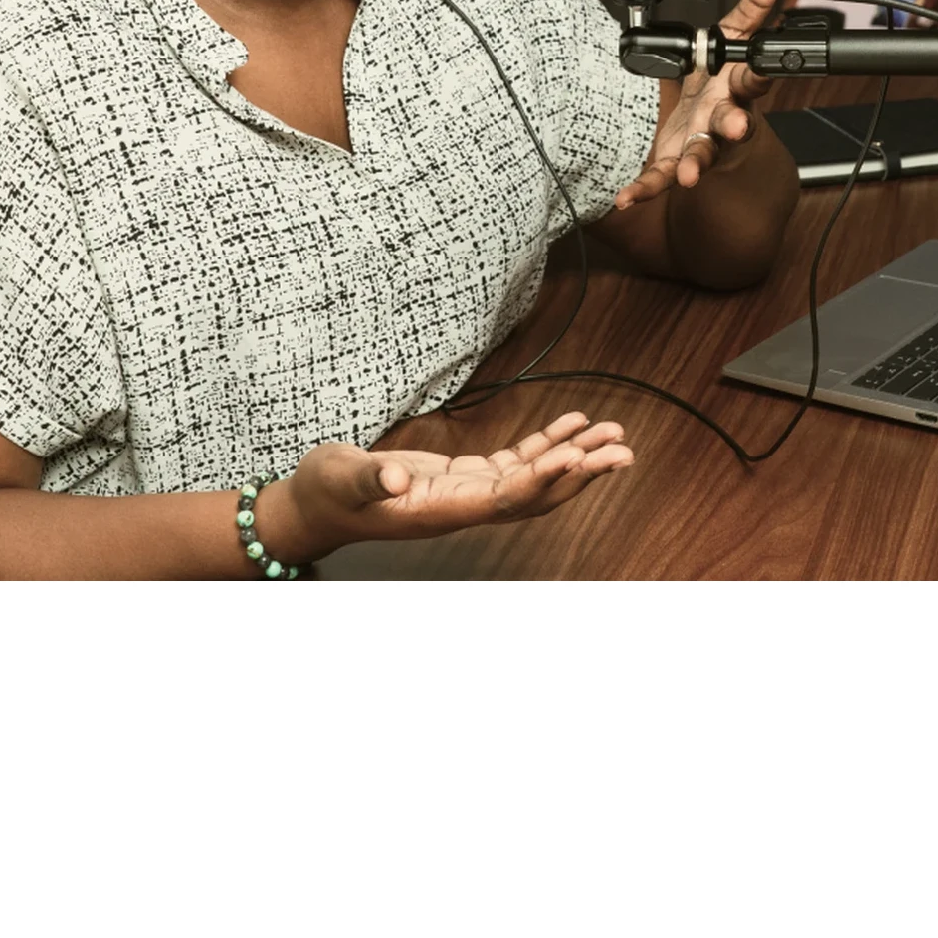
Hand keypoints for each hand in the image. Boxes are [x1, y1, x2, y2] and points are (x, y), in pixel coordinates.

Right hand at [283, 411, 632, 554]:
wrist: (314, 506)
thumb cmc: (325, 493)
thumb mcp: (341, 478)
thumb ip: (372, 480)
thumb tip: (398, 482)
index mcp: (438, 512)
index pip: (504, 499)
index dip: (544, 479)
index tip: (578, 456)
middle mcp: (462, 507)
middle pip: (535, 495)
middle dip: (580, 473)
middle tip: (623, 451)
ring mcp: (465, 494)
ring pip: (533, 479)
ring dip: (574, 457)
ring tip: (613, 435)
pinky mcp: (462, 478)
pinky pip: (515, 464)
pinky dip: (545, 444)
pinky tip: (572, 426)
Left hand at [613, 0, 793, 208]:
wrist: (716, 130)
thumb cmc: (725, 82)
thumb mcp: (734, 40)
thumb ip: (753, 6)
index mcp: (737, 86)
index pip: (754, 77)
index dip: (759, 73)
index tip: (760, 69)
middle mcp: (722, 118)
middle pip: (732, 121)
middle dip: (735, 124)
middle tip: (736, 127)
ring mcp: (700, 142)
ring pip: (701, 154)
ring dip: (695, 164)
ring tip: (687, 175)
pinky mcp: (675, 160)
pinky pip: (660, 177)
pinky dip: (644, 188)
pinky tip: (625, 198)